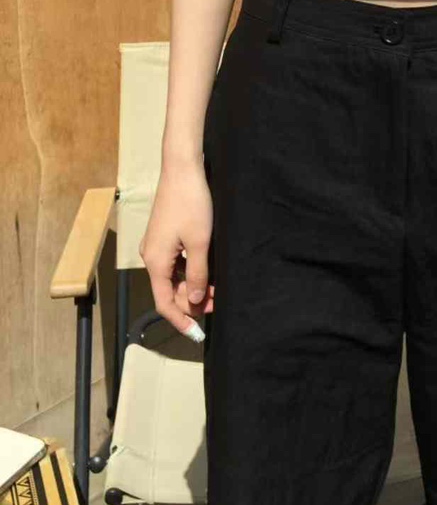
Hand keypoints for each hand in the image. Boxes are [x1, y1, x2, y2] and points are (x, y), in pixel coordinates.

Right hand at [139, 156, 214, 341]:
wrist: (182, 170)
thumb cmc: (192, 204)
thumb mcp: (199, 242)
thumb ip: (197, 274)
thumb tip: (193, 301)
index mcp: (156, 261)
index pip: (164, 302)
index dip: (180, 320)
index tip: (197, 334)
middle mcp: (151, 256)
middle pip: (170, 290)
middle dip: (192, 301)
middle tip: (218, 303)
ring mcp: (157, 245)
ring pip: (174, 277)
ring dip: (193, 286)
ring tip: (217, 289)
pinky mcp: (164, 235)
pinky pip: (175, 263)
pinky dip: (190, 271)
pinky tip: (207, 271)